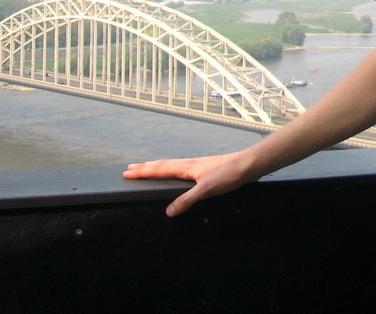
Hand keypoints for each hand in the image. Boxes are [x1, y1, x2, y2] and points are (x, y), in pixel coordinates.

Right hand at [123, 149, 255, 216]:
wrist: (248, 165)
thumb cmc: (228, 174)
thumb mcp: (206, 190)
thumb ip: (187, 200)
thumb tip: (168, 211)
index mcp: (187, 167)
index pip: (160, 170)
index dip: (143, 172)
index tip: (127, 172)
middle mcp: (190, 164)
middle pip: (163, 165)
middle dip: (146, 167)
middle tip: (131, 168)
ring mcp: (198, 166)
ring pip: (172, 165)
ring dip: (158, 167)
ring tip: (149, 168)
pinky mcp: (206, 170)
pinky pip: (182, 169)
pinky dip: (172, 170)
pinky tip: (178, 174)